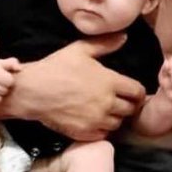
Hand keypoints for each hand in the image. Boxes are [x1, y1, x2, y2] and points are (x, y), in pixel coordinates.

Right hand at [7, 36, 143, 142]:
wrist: (34, 91)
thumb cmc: (57, 67)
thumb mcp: (80, 49)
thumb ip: (104, 44)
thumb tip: (124, 37)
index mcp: (109, 82)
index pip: (137, 92)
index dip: (137, 91)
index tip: (131, 90)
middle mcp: (108, 103)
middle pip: (130, 109)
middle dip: (127, 104)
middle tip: (117, 99)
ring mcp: (98, 121)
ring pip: (118, 123)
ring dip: (115, 116)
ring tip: (104, 108)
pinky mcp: (87, 134)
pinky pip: (104, 134)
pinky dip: (102, 127)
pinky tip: (93, 118)